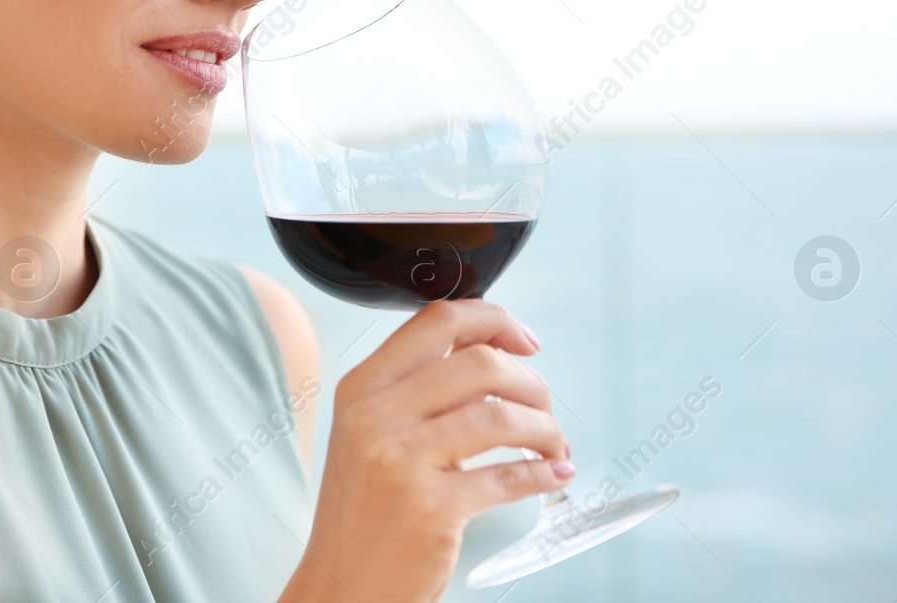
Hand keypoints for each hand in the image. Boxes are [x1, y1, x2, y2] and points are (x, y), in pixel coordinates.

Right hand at [280, 299, 570, 602]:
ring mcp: (402, 461)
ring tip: (553, 446)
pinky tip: (550, 476)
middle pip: (481, 363)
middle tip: (543, 407)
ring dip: (546, 429)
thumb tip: (491, 357)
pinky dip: (542, 474)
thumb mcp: (368, 434)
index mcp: (363, 387)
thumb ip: (415, 390)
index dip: (495, 320)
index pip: (439, 321)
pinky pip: (508, 477)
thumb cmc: (362, 513)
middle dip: (532, 383)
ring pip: (502, 416)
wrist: (343, 584)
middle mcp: (377, 416)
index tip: (524, 340)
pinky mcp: (432, 509)